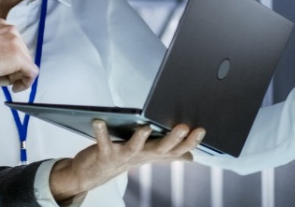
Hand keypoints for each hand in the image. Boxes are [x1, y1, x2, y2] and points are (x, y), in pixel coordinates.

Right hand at [0, 18, 37, 90]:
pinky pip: (32, 73)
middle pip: (21, 55)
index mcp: (2, 25)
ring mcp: (17, 43)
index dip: (7, 62)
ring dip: (12, 77)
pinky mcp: (19, 58)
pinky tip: (14, 88)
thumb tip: (1, 60)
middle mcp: (12, 30)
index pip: (14, 46)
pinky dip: (25, 83)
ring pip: (25, 65)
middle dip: (10, 70)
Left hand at [48, 120, 205, 202]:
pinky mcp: (104, 153)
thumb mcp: (148, 156)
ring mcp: (123, 156)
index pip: (176, 150)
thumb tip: (191, 156)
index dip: (189, 142)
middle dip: (172, 139)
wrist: (93, 174)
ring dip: (140, 139)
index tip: (201, 130)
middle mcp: (140, 156)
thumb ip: (168, 154)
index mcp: (152, 154)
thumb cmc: (122, 159)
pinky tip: (99, 121)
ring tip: (145, 127)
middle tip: (183, 127)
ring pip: (134, 148)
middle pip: (160, 149)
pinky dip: (101, 132)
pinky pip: (103, 142)